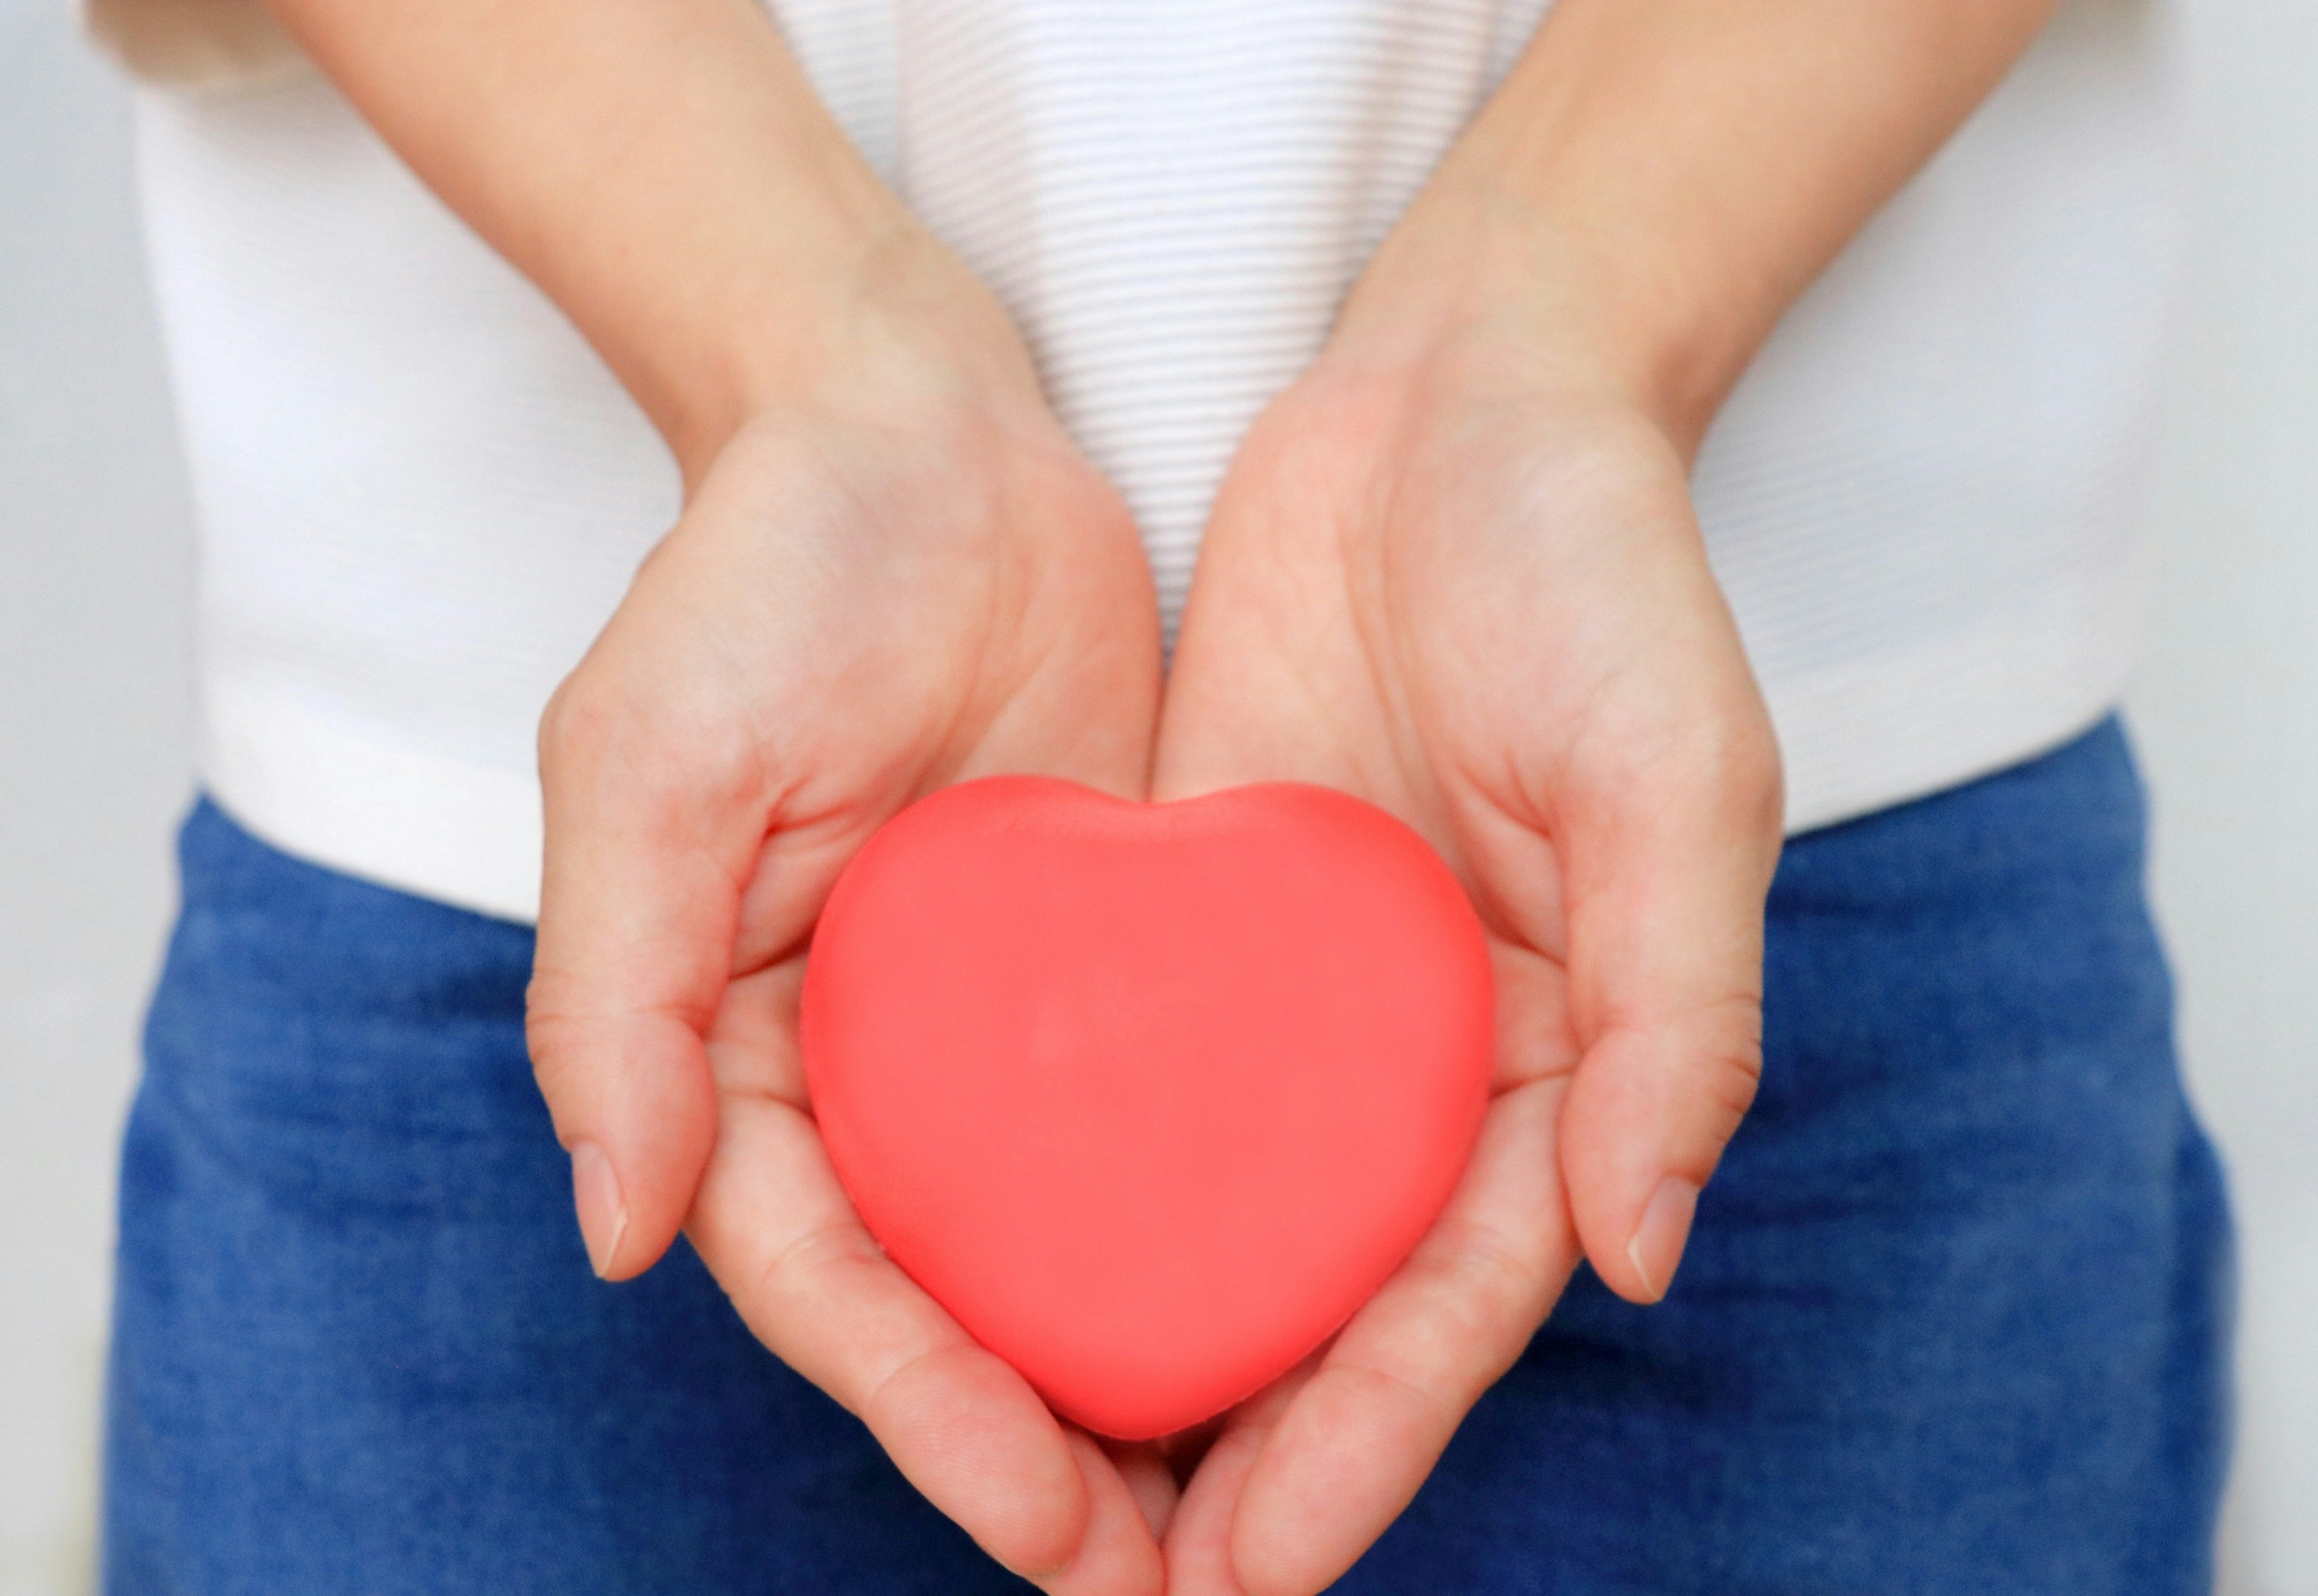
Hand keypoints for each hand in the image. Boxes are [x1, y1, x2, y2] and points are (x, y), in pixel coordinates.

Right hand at [524, 254, 1175, 1593]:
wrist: (918, 427)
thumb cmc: (759, 575)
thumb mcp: (645, 762)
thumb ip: (610, 992)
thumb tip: (617, 1231)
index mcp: (742, 1054)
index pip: (835, 1278)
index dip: (928, 1413)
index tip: (1042, 1519)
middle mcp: (879, 1063)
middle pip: (961, 1301)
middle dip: (1050, 1452)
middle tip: (1174, 1576)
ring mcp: (1006, 1018)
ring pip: (1077, 1243)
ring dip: (1152, 1378)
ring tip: (1257, 1511)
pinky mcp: (1117, 954)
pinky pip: (1175, 1116)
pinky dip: (1226, 1223)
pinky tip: (1314, 1308)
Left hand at [1151, 208, 1783, 1593]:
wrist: (1459, 399)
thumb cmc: (1601, 575)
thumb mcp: (1679, 783)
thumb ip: (1680, 1018)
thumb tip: (1642, 1255)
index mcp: (1557, 1055)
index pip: (1455, 1296)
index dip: (1368, 1442)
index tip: (1262, 1566)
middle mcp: (1417, 1052)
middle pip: (1321, 1295)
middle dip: (1237, 1452)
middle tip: (1118, 1584)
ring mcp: (1296, 989)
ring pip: (1211, 1216)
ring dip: (1137, 1355)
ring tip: (1031, 1492)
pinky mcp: (1194, 907)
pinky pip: (1124, 1071)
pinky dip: (1067, 1180)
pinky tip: (978, 1274)